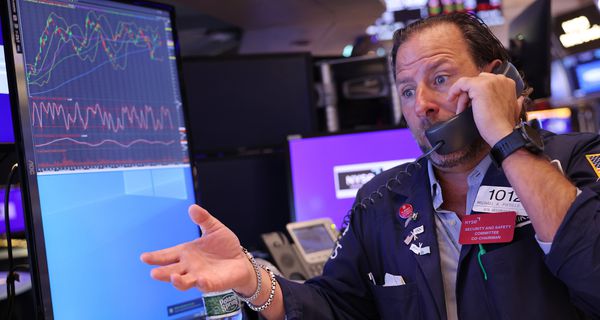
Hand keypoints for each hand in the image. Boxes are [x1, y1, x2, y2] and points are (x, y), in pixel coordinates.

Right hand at [140, 205, 254, 293]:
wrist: (240, 260)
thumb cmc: (224, 246)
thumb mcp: (214, 229)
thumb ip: (203, 219)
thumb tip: (192, 207)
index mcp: (186, 252)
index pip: (167, 255)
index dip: (155, 257)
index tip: (144, 257)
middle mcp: (189, 266)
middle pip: (171, 271)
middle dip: (162, 273)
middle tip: (153, 272)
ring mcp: (199, 276)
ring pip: (184, 282)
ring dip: (178, 281)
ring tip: (174, 277)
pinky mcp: (212, 283)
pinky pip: (205, 285)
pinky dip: (202, 283)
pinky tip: (200, 279)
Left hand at [447, 72, 523, 145]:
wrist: (502, 132)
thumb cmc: (505, 125)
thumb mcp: (515, 110)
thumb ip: (517, 102)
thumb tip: (519, 100)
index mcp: (508, 83)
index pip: (487, 81)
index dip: (477, 92)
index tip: (472, 103)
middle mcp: (500, 79)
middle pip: (477, 81)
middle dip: (469, 94)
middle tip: (465, 108)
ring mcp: (490, 81)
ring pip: (469, 84)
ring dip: (463, 97)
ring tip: (461, 110)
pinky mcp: (479, 86)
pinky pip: (461, 83)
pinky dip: (454, 90)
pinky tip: (451, 99)